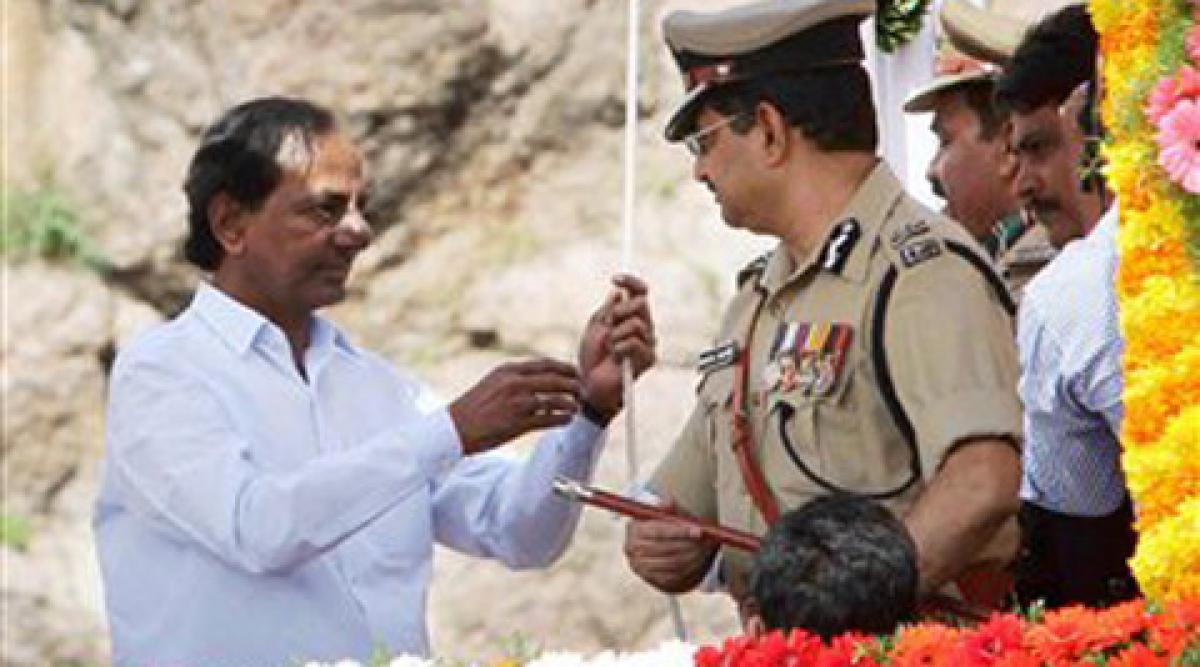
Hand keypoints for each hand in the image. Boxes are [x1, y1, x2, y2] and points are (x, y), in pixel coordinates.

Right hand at [448, 358, 580, 454]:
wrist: (453, 428)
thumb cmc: (474, 406)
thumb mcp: (493, 382)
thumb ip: (516, 378)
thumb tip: (541, 377)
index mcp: (508, 370)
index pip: (545, 364)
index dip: (565, 368)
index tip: (576, 372)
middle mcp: (514, 383)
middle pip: (555, 380)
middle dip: (573, 385)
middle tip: (582, 390)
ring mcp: (517, 403)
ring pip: (556, 400)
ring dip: (570, 403)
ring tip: (576, 407)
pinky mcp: (518, 423)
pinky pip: (549, 420)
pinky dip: (562, 419)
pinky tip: (566, 420)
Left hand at [578, 274, 656, 419]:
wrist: (590, 383)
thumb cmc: (591, 358)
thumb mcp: (595, 327)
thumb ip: (607, 309)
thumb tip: (618, 292)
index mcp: (631, 317)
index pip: (640, 293)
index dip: (631, 281)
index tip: (614, 278)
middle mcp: (644, 328)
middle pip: (641, 303)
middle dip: (618, 311)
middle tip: (607, 325)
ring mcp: (648, 343)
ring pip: (636, 323)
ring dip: (615, 334)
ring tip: (609, 348)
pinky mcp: (648, 359)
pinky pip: (634, 342)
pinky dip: (618, 348)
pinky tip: (615, 358)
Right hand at [623, 500, 716, 593]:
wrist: (658, 549)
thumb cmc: (665, 526)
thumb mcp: (664, 513)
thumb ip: (667, 507)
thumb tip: (669, 502)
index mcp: (634, 531)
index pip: (657, 531)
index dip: (679, 531)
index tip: (699, 530)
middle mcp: (634, 552)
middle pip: (666, 549)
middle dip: (690, 545)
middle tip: (709, 541)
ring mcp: (643, 569)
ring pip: (673, 564)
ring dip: (695, 557)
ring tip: (708, 550)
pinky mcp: (655, 582)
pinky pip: (676, 577)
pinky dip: (692, 570)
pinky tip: (702, 561)